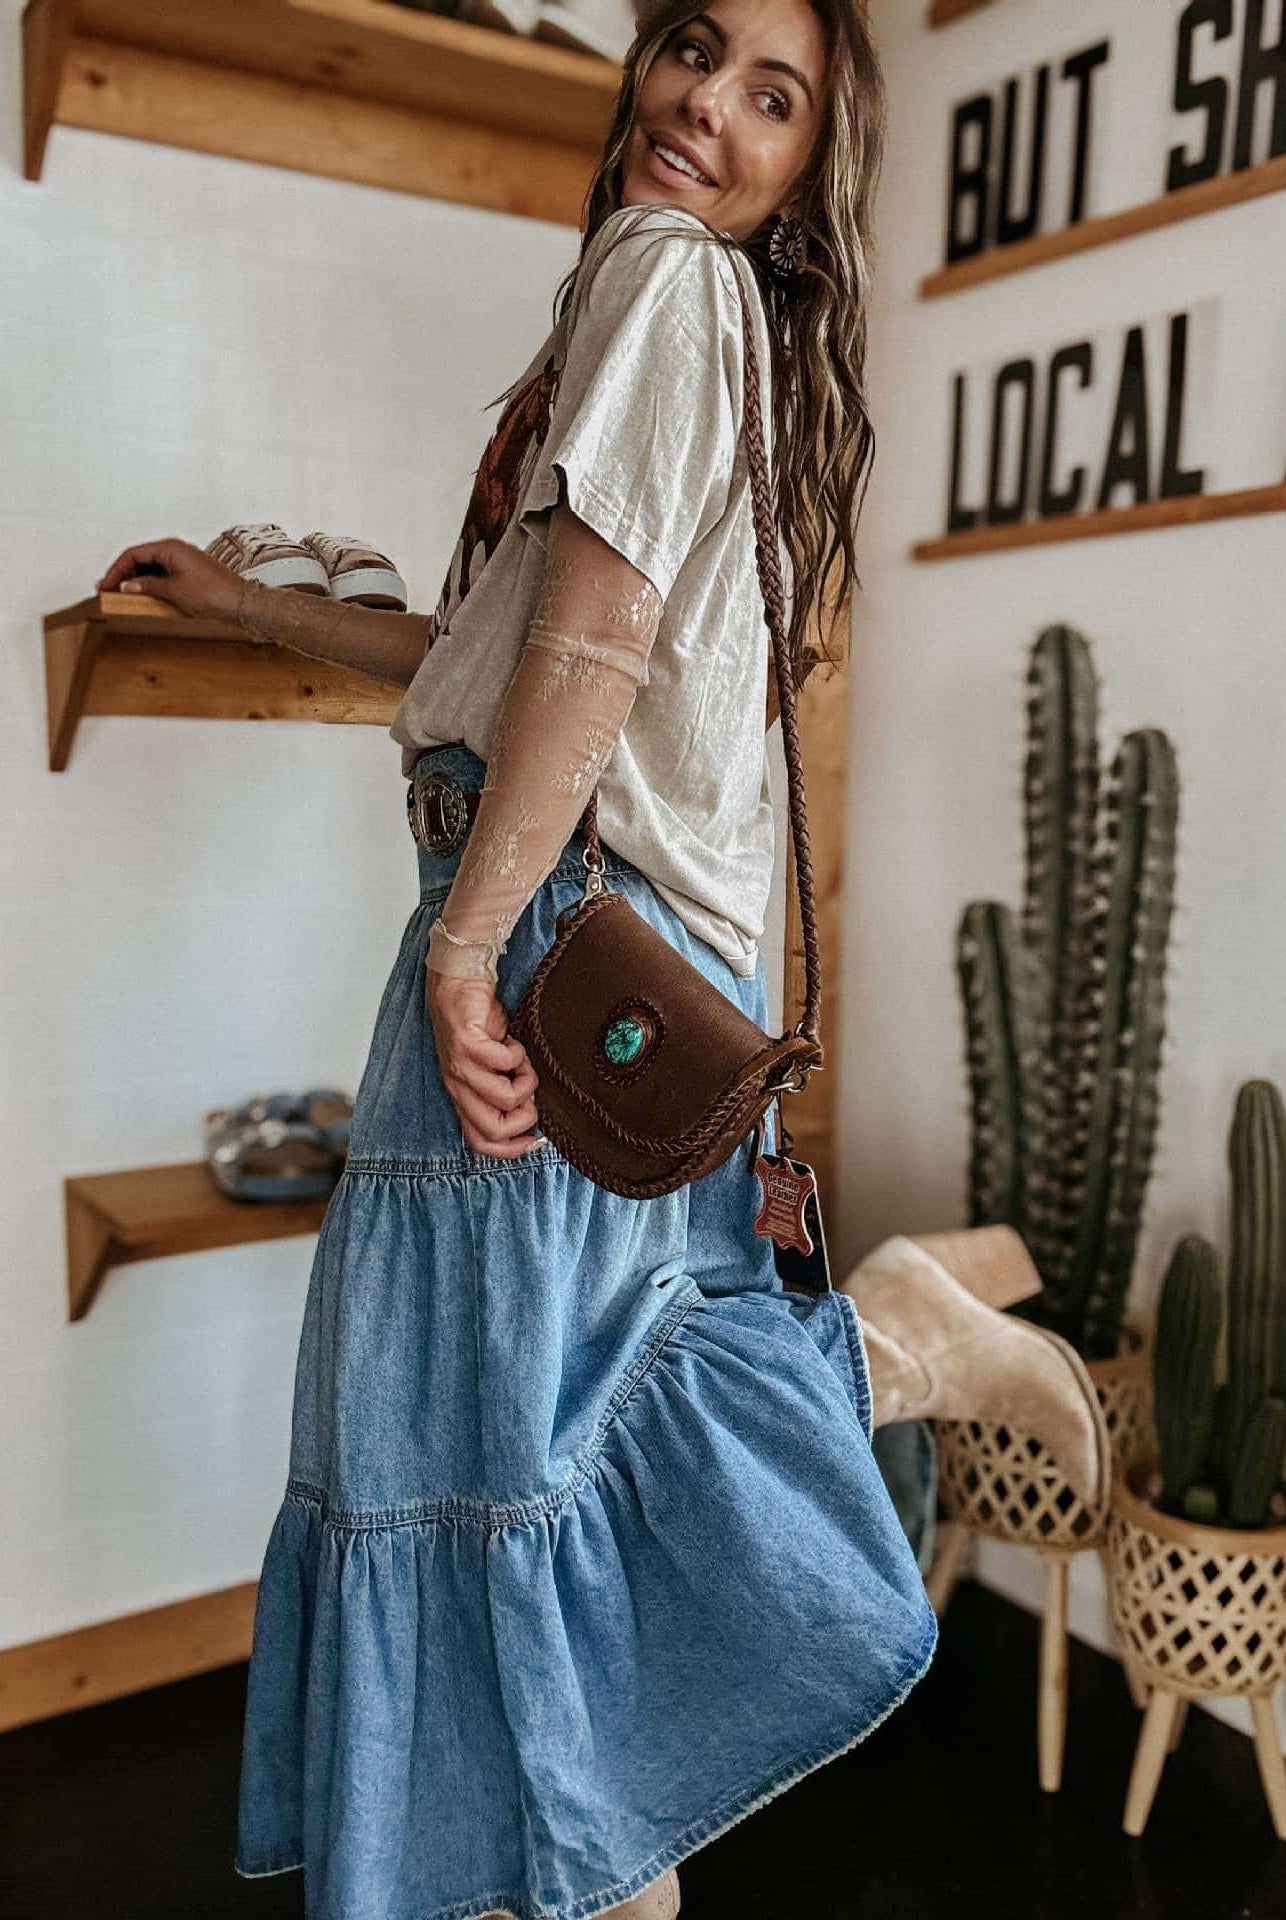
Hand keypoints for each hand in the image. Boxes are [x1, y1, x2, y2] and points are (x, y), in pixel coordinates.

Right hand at [96, 537, 243, 620]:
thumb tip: (127, 585)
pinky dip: (149, 583)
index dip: (116, 570)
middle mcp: (175, 550)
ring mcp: (182, 561)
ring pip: (150, 566)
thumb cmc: (214, 594)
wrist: (241, 603)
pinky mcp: (188, 573)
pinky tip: (142, 594)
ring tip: (121, 594)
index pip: (133, 554)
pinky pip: (162, 574)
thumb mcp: (174, 591)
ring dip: (135, 579)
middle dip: (123, 573)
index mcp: (170, 547)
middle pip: (140, 558)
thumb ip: (148, 586)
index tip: (104, 585)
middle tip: (107, 589)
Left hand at [424, 966, 543, 1158]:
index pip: (481, 1142)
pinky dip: (518, 1054)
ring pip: (503, 1100)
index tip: (536, 1140)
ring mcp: (460, 1067)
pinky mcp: (466, 1045)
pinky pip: (503, 1063)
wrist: (459, 980)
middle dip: (525, 1118)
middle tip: (530, 1090)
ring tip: (521, 1060)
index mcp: (464, 1097)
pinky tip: (512, 1041)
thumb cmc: (480, 1023)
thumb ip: (506, 1088)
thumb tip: (533, 1110)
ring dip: (526, 1081)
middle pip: (492, 1131)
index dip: (511, 1150)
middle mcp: (458, 1087)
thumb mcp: (494, 1065)